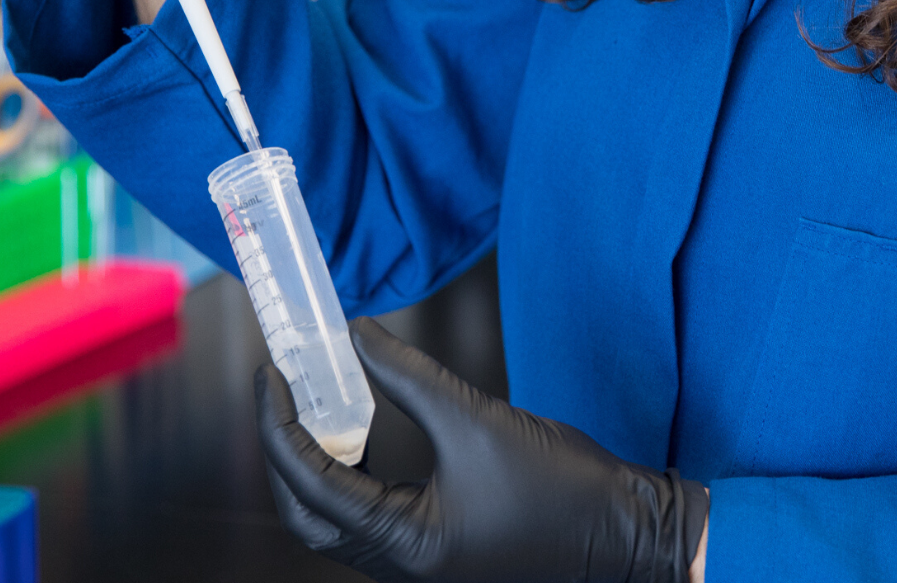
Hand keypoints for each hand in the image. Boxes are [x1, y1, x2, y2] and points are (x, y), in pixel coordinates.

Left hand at [256, 317, 707, 582]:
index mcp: (406, 545)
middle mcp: (402, 566)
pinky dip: (350, 476)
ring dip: (314, 464)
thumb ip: (408, 376)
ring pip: (335, 521)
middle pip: (309, 516)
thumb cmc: (560, 485)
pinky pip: (369, 518)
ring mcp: (417, 563)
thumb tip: (355, 335)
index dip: (281, 426)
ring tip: (311, 404)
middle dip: (284, 451)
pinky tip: (357, 432)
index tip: (271, 374)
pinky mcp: (435, 550)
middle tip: (279, 389)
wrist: (625, 532)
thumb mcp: (477, 418)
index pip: (312, 485)